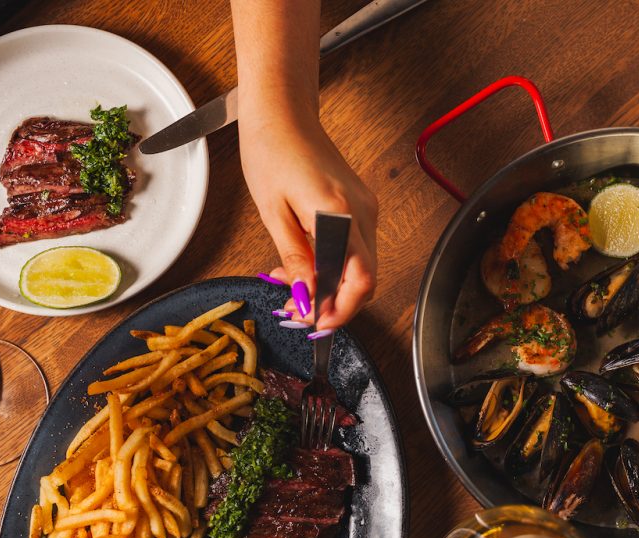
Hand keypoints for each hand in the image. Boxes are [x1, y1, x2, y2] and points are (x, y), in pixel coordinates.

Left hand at [239, 106, 377, 331]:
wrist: (282, 112)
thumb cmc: (272, 150)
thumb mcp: (273, 214)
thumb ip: (295, 260)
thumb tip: (306, 299)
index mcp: (340, 214)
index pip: (360, 281)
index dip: (340, 311)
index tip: (314, 324)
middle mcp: (362, 213)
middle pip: (365, 280)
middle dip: (334, 305)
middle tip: (297, 312)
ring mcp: (365, 209)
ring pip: (361, 268)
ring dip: (331, 287)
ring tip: (291, 288)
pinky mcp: (360, 206)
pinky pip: (355, 249)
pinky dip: (334, 267)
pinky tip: (305, 265)